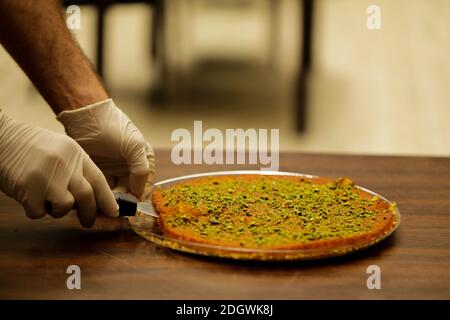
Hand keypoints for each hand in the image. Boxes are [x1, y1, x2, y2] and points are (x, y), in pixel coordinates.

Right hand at [0, 111, 118, 226]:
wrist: (1, 138)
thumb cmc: (30, 148)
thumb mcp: (60, 150)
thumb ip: (75, 169)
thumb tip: (91, 199)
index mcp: (74, 153)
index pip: (98, 180)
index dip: (107, 198)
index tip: (114, 212)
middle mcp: (64, 164)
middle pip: (86, 196)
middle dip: (89, 213)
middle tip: (88, 222)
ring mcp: (46, 176)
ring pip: (65, 206)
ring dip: (57, 210)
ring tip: (46, 199)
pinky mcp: (28, 189)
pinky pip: (39, 212)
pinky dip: (35, 210)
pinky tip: (28, 197)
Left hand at [56, 99, 154, 199]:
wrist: (83, 114)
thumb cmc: (112, 126)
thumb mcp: (134, 146)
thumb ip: (141, 170)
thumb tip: (138, 193)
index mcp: (144, 159)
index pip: (146, 185)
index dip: (139, 197)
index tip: (130, 206)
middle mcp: (130, 166)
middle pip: (130, 191)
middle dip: (122, 201)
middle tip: (113, 208)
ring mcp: (114, 169)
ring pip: (115, 192)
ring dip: (110, 200)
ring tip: (102, 205)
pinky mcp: (98, 171)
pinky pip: (101, 188)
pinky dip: (99, 195)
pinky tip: (94, 199)